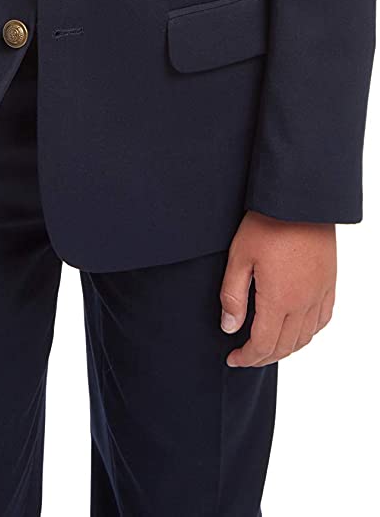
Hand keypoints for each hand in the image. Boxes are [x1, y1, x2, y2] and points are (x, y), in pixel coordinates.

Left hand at [219, 210, 336, 366]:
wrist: (300, 199)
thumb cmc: (267, 223)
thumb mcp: (240, 256)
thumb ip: (233, 296)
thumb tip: (229, 328)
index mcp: (279, 300)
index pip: (263, 345)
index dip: (247, 357)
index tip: (233, 359)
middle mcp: (303, 303)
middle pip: (285, 346)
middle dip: (263, 357)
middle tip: (246, 357)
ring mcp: (319, 293)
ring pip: (305, 337)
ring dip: (285, 348)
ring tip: (268, 347)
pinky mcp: (329, 282)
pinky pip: (322, 319)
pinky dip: (308, 333)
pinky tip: (297, 330)